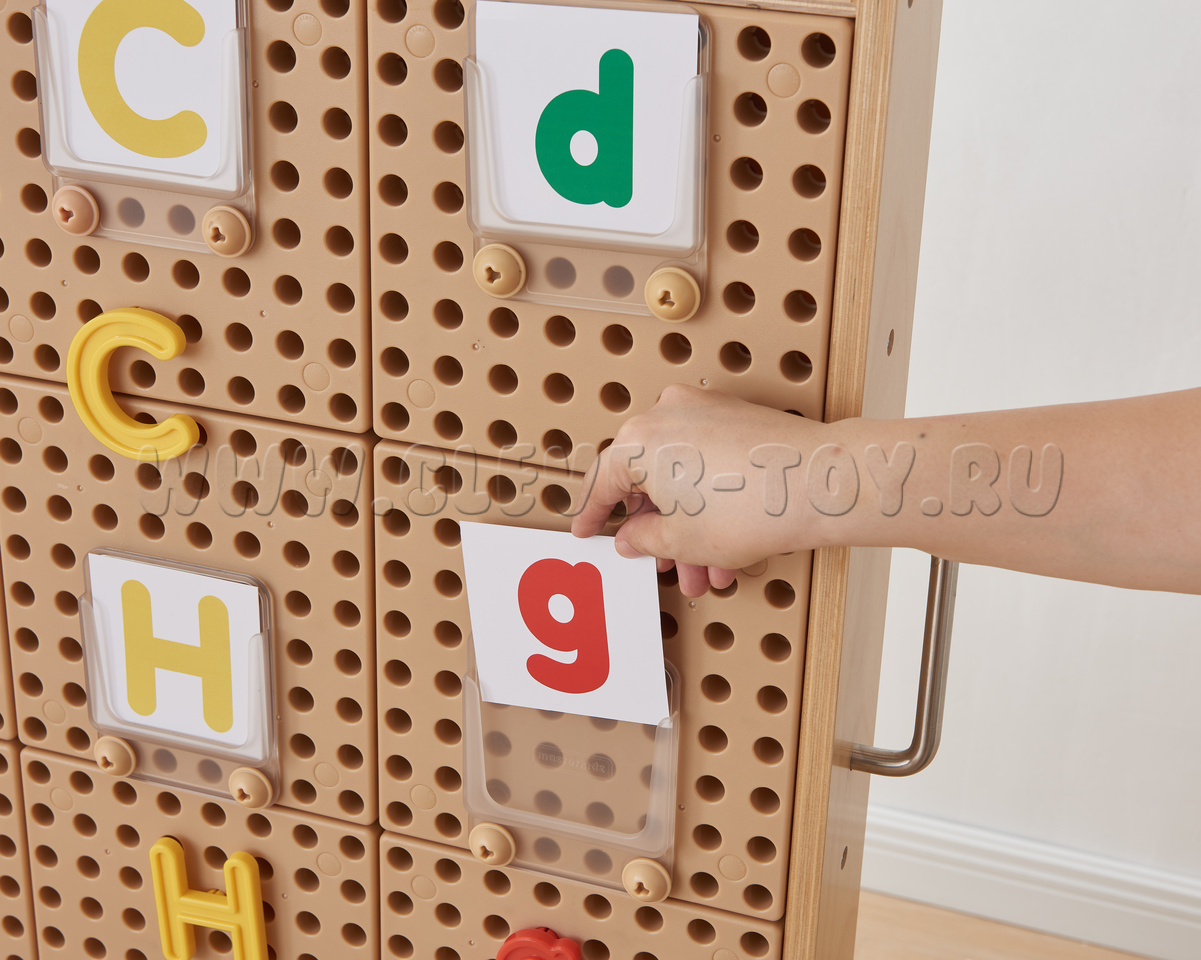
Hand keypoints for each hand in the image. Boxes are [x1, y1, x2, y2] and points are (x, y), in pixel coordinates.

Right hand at [571, 385, 821, 595]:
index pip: (602, 482)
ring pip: (682, 476)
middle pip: (647, 480)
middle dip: (658, 531)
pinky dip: (710, 500)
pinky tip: (727, 543)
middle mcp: (666, 414)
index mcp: (638, 440)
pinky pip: (707, 461)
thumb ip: (644, 538)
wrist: (818, 486)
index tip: (589, 530)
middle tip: (664, 561)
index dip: (594, 515)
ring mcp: (702, 410)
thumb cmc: (751, 508)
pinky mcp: (735, 415)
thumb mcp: (681, 540)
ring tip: (707, 567)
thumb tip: (634, 536)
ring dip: (690, 525)